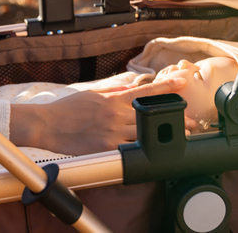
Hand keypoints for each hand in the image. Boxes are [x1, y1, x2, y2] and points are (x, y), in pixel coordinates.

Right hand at [9, 76, 196, 154]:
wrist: (47, 123)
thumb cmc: (68, 109)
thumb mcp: (93, 94)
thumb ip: (114, 91)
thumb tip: (131, 87)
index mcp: (113, 98)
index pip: (144, 90)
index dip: (166, 86)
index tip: (182, 82)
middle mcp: (115, 113)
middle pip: (150, 115)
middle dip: (172, 119)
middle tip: (190, 123)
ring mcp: (111, 132)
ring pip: (144, 134)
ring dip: (161, 137)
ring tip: (178, 140)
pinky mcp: (105, 148)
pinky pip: (128, 151)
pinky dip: (141, 152)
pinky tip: (153, 155)